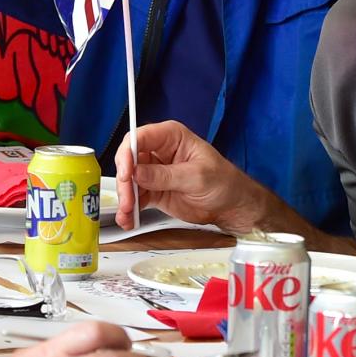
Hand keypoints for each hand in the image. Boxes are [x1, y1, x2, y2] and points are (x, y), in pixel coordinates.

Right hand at [116, 121, 263, 229]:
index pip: (140, 138)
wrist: (230, 205)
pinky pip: (135, 197)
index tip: (125, 172)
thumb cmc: (223, 182)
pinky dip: (130, 209)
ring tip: (128, 214)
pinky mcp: (153, 190)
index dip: (128, 153)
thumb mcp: (197, 176)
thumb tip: (137, 173)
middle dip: (124, 181)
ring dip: (125, 198)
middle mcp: (158, 151)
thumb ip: (165, 175)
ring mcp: (154, 172)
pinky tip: (129, 219)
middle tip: (128, 199)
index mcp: (171, 137)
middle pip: (129, 160)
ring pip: (128, 181)